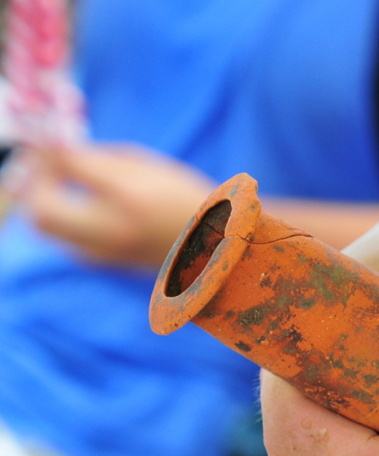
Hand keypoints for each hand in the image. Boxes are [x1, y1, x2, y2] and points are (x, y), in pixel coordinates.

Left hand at [19, 143, 213, 265]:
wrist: (217, 244)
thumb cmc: (185, 197)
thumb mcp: (147, 166)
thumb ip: (99, 157)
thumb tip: (52, 150)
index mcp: (130, 197)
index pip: (65, 167)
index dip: (50, 151)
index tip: (53, 143)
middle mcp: (114, 230)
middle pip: (41, 209)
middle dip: (36, 182)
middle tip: (48, 166)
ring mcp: (108, 252)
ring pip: (48, 227)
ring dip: (46, 200)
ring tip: (63, 183)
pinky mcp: (105, 263)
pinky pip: (65, 238)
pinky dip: (62, 217)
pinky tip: (82, 206)